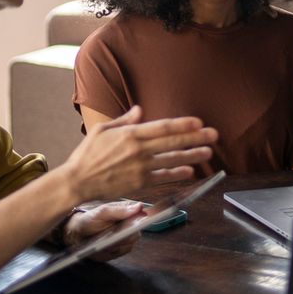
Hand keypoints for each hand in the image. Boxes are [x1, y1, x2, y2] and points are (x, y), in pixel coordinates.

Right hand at [61, 106, 216, 199]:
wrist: (78, 181)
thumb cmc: (87, 154)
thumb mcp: (102, 130)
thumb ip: (124, 120)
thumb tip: (140, 110)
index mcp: (130, 134)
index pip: (163, 127)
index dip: (183, 124)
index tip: (198, 122)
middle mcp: (138, 150)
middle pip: (173, 142)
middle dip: (196, 138)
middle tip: (214, 135)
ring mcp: (141, 167)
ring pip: (172, 160)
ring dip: (192, 156)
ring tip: (208, 153)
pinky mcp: (140, 183)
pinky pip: (163, 176)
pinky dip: (178, 173)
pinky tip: (190, 170)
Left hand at [65, 200, 147, 260]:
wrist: (78, 233)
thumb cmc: (90, 219)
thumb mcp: (102, 212)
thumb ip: (119, 210)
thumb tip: (139, 206)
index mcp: (127, 213)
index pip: (142, 217)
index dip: (143, 221)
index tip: (138, 224)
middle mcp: (129, 227)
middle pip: (136, 234)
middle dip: (125, 236)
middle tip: (117, 235)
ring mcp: (124, 239)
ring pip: (128, 245)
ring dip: (116, 244)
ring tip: (105, 242)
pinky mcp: (118, 250)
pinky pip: (120, 252)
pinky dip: (112, 251)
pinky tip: (103, 247)